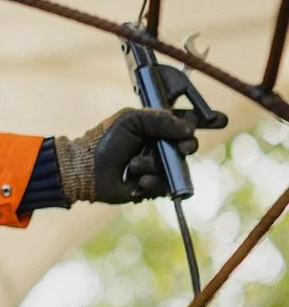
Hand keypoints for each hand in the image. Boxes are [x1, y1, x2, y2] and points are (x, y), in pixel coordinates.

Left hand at [56, 105, 224, 204]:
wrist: (85, 168)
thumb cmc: (105, 140)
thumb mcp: (132, 120)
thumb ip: (161, 120)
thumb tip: (189, 129)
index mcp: (155, 126)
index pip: (186, 122)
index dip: (205, 121)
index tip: (220, 119)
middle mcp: (159, 146)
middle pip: (188, 146)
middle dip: (186, 147)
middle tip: (181, 149)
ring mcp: (156, 167)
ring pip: (177, 169)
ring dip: (157, 167)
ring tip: (135, 166)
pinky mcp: (151, 187)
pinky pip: (165, 187)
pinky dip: (151, 183)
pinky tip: (136, 181)